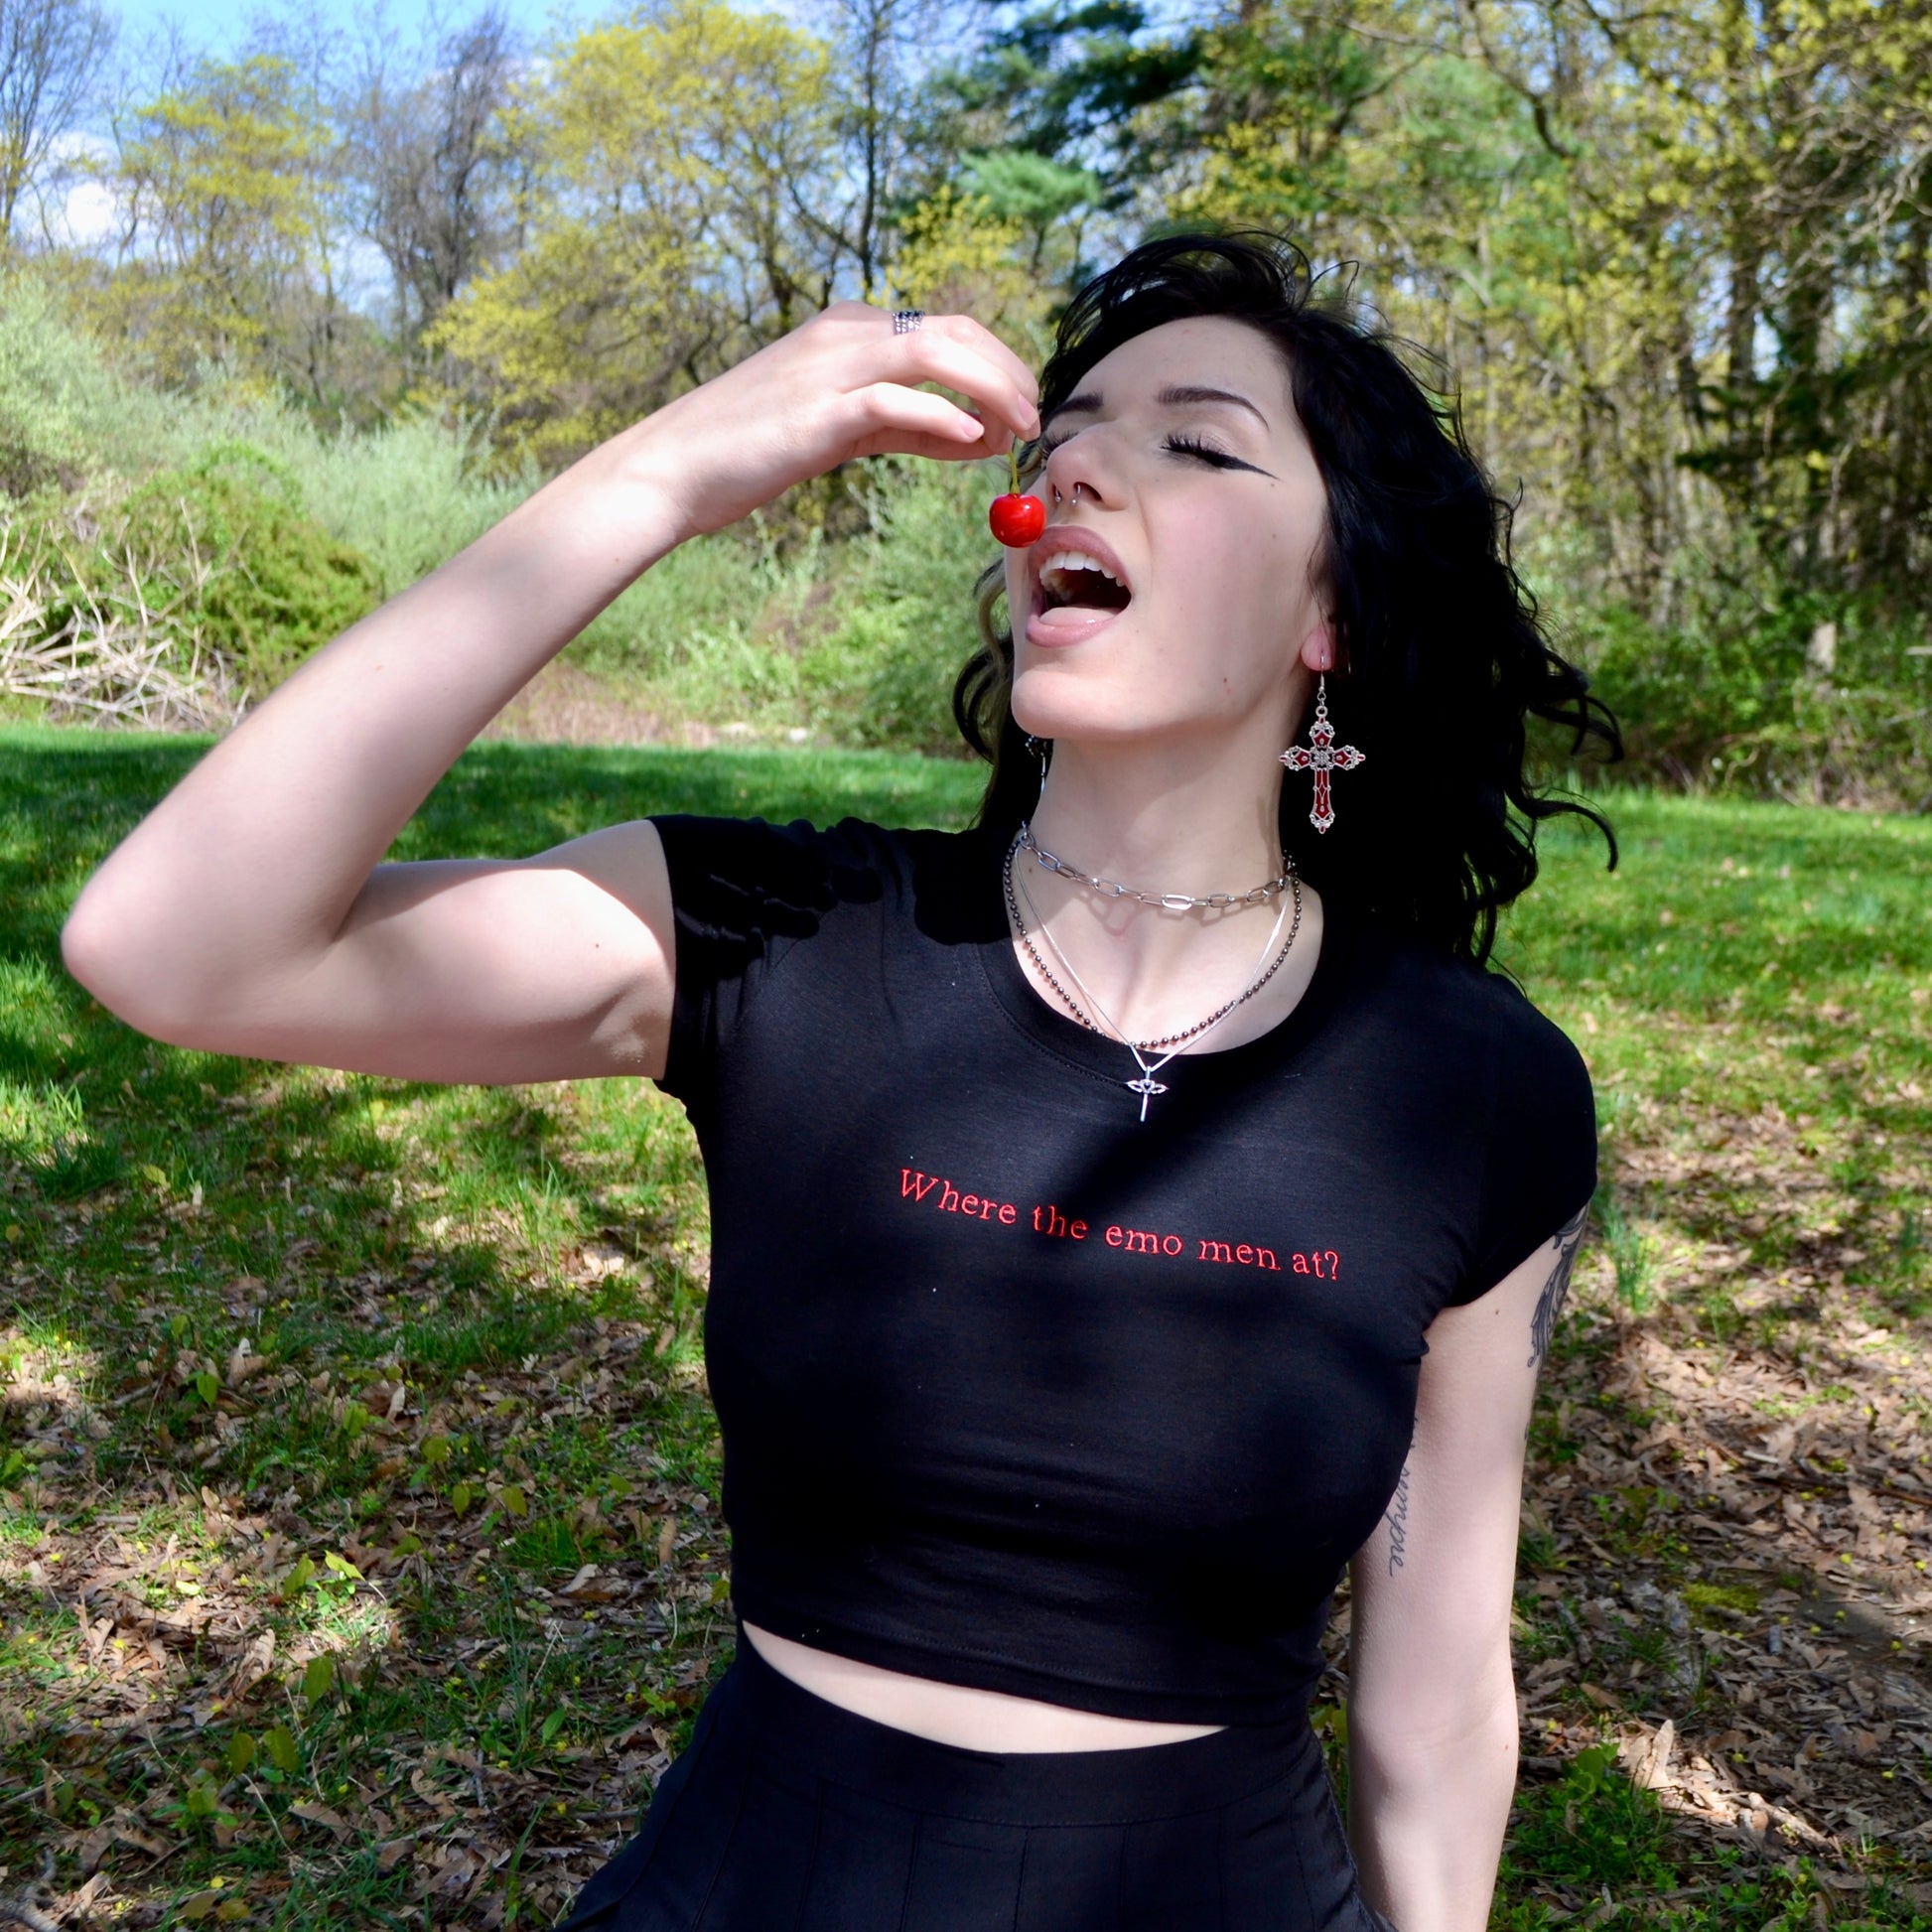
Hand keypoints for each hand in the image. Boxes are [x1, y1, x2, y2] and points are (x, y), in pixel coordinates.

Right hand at [632, 302, 1040, 536]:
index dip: (998, 364)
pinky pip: (897, 402)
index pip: (946, 329)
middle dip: (1008, 370)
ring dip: (992, 387)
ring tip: (1020, 428)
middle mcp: (844, 334)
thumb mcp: (841, 430)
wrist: (673, 469)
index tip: (1024, 408)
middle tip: (1036, 417)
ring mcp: (830, 367)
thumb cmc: (751, 453)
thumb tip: (977, 434)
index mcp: (849, 329)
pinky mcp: (818, 412)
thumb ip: (907, 427)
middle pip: (954, 331)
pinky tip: (973, 441)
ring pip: (936, 353)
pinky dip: (944, 417)